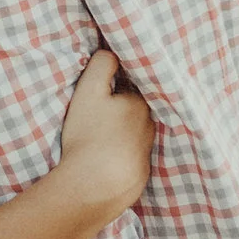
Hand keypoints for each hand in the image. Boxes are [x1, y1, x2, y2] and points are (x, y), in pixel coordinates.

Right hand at [57, 49, 153, 214]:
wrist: (94, 187)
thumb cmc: (88, 136)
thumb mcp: (89, 91)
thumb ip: (101, 65)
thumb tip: (112, 52)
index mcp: (139, 104)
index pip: (130, 89)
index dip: (115, 89)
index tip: (102, 94)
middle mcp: (150, 128)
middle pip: (136, 113)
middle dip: (122, 112)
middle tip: (100, 117)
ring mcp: (147, 155)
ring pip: (136, 136)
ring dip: (124, 135)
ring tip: (102, 140)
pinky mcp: (141, 177)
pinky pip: (131, 160)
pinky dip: (122, 158)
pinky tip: (106, 161)